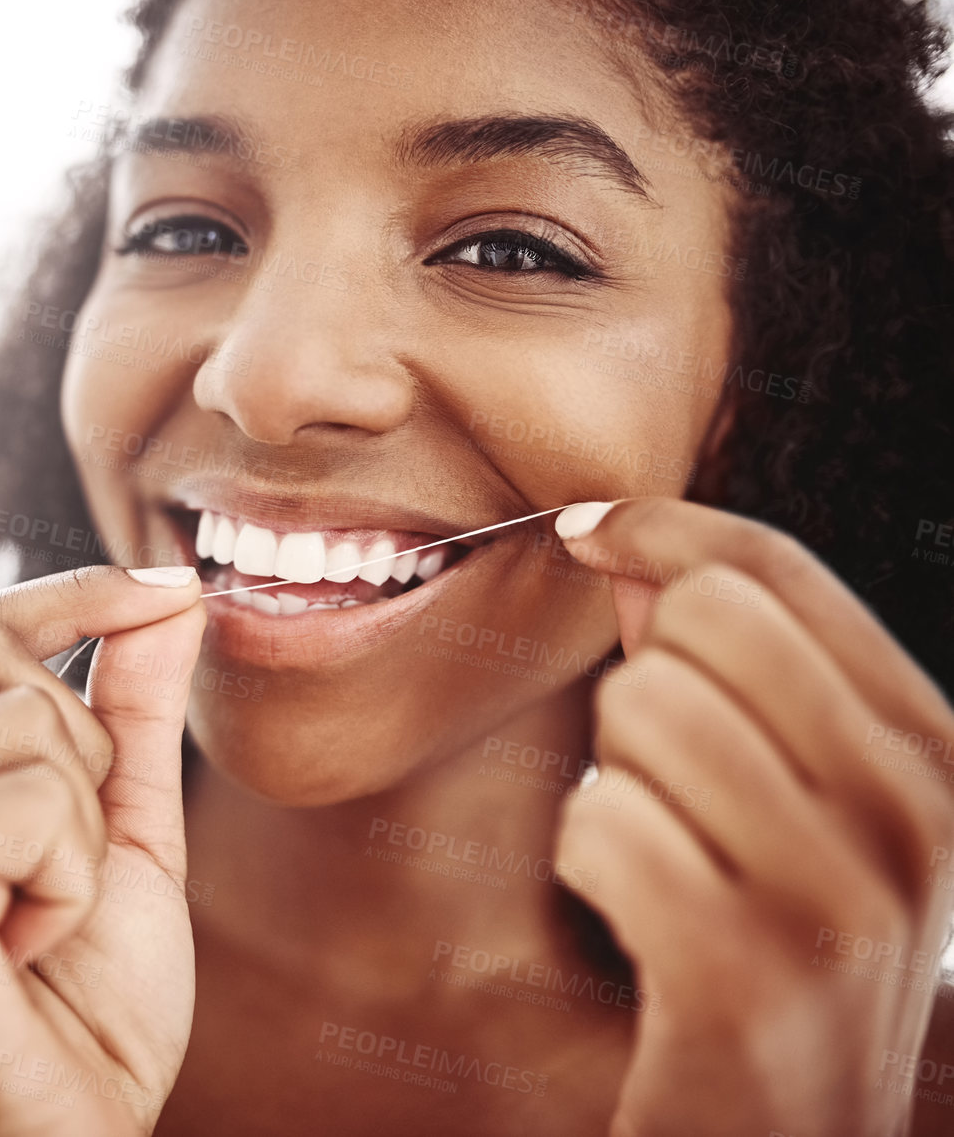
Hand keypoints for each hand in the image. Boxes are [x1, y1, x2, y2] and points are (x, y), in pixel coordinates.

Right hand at [0, 565, 206, 1136]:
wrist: (67, 1136)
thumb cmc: (86, 1005)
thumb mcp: (117, 828)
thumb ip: (129, 709)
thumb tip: (169, 589)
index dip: (73, 596)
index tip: (170, 587)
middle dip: (79, 766)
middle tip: (50, 883)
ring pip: (22, 720)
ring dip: (79, 833)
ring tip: (33, 923)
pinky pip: (27, 797)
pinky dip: (69, 878)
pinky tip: (23, 949)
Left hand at [551, 498, 953, 1136]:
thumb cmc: (767, 959)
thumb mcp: (786, 809)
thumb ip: (720, 672)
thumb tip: (632, 551)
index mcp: (939, 758)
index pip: (781, 572)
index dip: (662, 528)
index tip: (585, 530)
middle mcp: (921, 818)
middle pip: (706, 621)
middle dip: (645, 691)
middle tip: (669, 789)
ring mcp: (846, 899)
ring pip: (645, 708)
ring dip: (618, 782)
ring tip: (665, 862)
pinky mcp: (747, 975)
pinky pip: (601, 820)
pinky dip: (589, 860)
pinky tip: (639, 923)